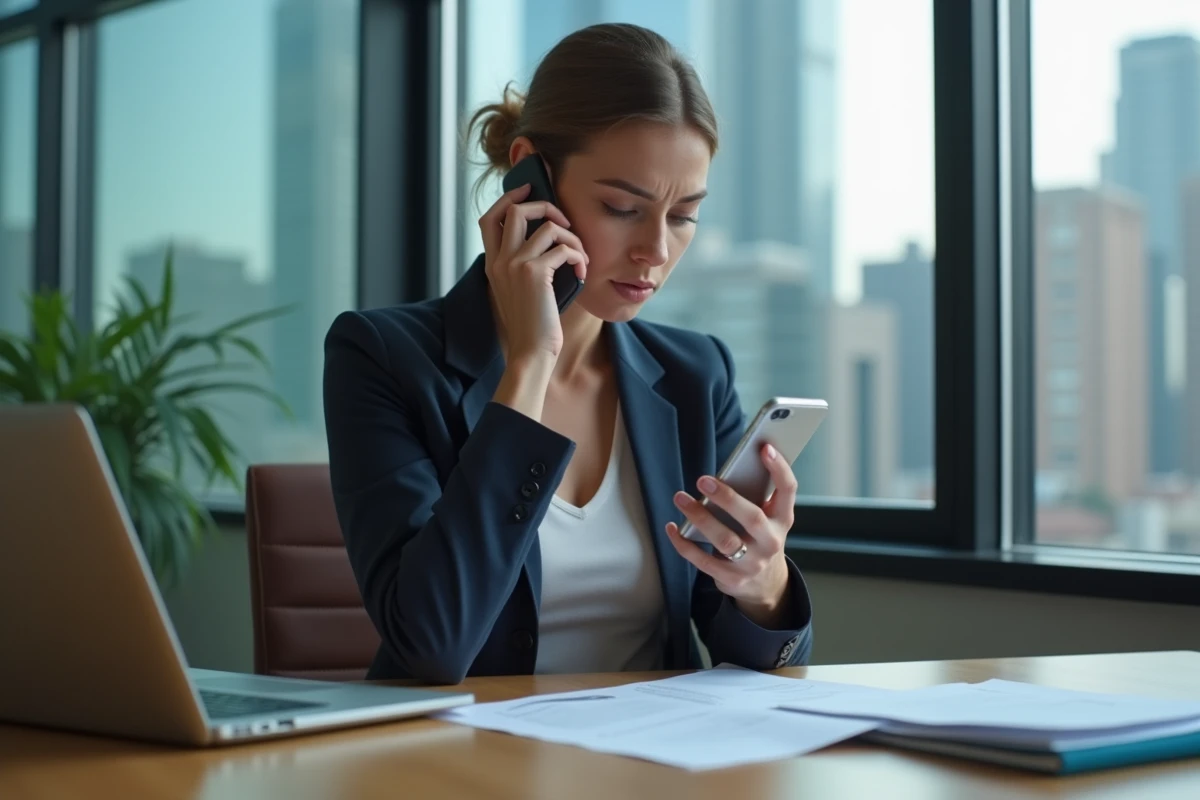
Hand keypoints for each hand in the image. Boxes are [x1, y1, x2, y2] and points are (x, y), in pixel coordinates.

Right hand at [478, 183, 588, 360]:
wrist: (531, 352)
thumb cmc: (532, 325)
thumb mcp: (520, 290)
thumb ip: (524, 265)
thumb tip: (549, 237)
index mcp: (492, 263)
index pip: (489, 218)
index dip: (508, 198)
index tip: (527, 190)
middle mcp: (499, 260)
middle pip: (515, 209)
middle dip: (545, 207)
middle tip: (565, 223)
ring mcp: (514, 265)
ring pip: (547, 226)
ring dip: (571, 237)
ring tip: (579, 256)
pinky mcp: (534, 273)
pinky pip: (563, 247)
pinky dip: (579, 255)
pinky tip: (583, 271)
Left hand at [665, 443, 796, 627]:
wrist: (765, 584)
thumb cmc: (759, 538)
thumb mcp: (768, 519)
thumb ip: (756, 497)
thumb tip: (731, 468)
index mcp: (782, 520)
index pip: (788, 491)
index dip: (779, 469)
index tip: (764, 448)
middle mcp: (771, 542)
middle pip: (752, 517)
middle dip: (727, 498)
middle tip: (703, 479)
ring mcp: (752, 563)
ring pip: (725, 540)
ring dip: (700, 518)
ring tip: (680, 498)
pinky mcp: (731, 578)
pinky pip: (703, 561)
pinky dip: (684, 544)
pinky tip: (672, 528)